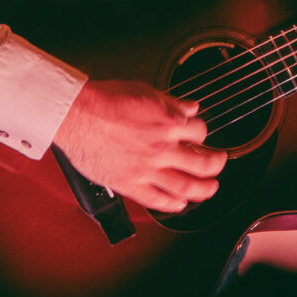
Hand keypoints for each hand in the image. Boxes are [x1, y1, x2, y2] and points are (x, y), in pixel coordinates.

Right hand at [54, 79, 226, 211]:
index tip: (199, 135)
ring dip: (203, 190)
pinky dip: (173, 205)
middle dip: (216, 164)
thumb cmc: (104, 100)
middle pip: (202, 162)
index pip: (199, 130)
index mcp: (167, 122)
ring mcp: (148, 169)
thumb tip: (191, 106)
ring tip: (210, 189)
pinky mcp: (131, 184)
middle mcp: (162, 148)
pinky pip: (158, 200)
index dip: (201, 132)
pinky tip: (179, 204)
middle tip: (219, 164)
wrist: (77, 114)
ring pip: (186, 186)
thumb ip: (171, 102)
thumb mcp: (144, 91)